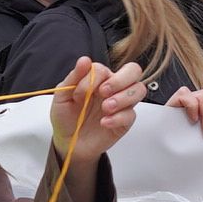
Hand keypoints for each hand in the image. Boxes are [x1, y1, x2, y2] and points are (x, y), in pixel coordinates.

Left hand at [51, 58, 145, 173]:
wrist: (68, 141)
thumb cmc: (66, 116)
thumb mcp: (63, 95)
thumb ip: (74, 77)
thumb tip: (84, 60)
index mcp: (98, 78)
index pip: (104, 69)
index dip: (93, 78)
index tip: (79, 94)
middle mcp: (113, 88)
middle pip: (133, 71)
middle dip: (120, 80)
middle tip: (103, 92)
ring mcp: (121, 104)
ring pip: (139, 90)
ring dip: (122, 98)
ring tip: (105, 109)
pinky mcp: (124, 121)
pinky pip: (131, 114)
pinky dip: (117, 118)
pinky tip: (104, 123)